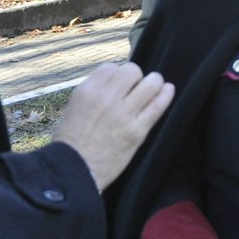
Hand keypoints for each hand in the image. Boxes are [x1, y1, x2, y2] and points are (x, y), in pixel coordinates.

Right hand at [50, 61, 172, 189]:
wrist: (74, 170)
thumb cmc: (70, 142)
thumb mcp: (74, 107)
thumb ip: (93, 93)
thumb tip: (112, 83)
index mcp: (88, 90)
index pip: (111, 68)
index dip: (118, 74)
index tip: (120, 83)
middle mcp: (107, 98)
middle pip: (132, 71)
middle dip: (136, 77)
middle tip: (136, 87)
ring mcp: (124, 114)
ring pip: (150, 83)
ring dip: (154, 82)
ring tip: (155, 86)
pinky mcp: (137, 131)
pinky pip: (157, 106)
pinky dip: (165, 95)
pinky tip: (168, 90)